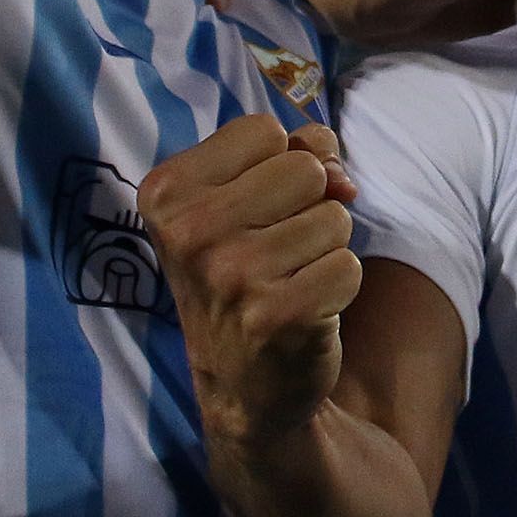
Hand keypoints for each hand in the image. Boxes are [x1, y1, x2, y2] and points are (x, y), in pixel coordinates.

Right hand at [140, 115, 360, 446]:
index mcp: (166, 192)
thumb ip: (294, 156)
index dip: (275, 166)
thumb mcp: (242, 202)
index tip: (249, 211)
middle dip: (308, 206)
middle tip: (273, 251)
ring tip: (286, 281)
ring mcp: (232, 276)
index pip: (263, 130)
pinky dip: (338, 286)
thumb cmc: (243, 274)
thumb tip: (339, 175)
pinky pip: (349, 265)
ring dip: (324, 249)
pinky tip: (303, 310)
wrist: (241, 387)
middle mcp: (189, 232)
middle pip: (305, 169)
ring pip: (335, 217)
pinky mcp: (278, 316)